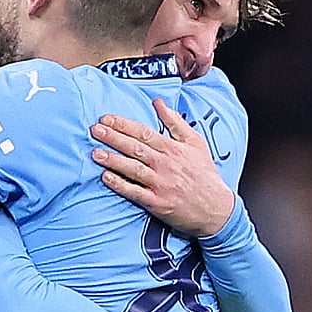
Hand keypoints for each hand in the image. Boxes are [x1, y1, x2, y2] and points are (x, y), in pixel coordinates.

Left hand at [90, 98, 234, 236]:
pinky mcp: (157, 203)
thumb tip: (158, 103)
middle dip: (113, 138)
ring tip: (95, 153)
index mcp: (173, 148)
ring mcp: (161, 184)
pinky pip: (135, 192)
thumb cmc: (205, 174)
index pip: (144, 132)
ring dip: (113, 160)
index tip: (106, 118)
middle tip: (95, 130)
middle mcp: (165, 164)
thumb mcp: (195, 143)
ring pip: (133, 168)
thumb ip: (175, 122)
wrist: (216, 208)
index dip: (123, 125)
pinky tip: (106, 177)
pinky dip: (120, 184)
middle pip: (135, 148)